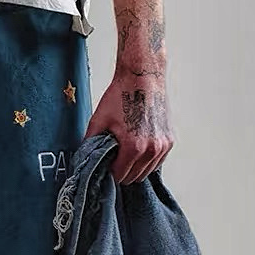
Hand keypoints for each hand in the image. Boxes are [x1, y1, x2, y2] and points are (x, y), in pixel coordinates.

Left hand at [83, 67, 172, 183]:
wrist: (142, 77)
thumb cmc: (122, 95)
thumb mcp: (98, 119)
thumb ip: (90, 143)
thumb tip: (84, 157)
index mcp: (133, 147)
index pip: (120, 176)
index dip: (109, 173)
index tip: (105, 167)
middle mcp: (151, 149)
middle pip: (134, 177)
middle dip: (122, 172)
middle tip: (113, 161)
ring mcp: (163, 146)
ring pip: (147, 172)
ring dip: (135, 168)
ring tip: (125, 155)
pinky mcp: (169, 140)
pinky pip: (158, 161)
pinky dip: (148, 161)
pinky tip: (138, 151)